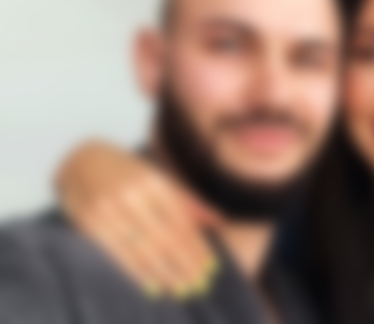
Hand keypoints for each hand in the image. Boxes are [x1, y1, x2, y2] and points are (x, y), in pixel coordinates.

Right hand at [56, 140, 219, 299]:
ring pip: (142, 248)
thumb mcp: (159, 178)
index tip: (209, 265)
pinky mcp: (89, 222)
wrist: (82, 159)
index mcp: (154, 182)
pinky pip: (118, 253)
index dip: (196, 245)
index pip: (180, 220)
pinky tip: (152, 283)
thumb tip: (218, 222)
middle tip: (198, 283)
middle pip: (165, 236)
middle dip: (184, 262)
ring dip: (164, 271)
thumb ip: (187, 201)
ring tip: (180, 287)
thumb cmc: (129, 173)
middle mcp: (132, 194)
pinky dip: (137, 272)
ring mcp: (109, 208)